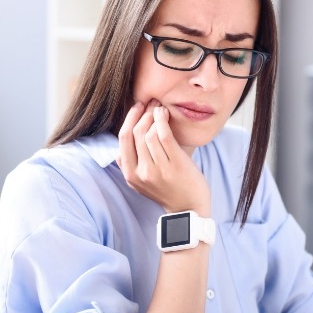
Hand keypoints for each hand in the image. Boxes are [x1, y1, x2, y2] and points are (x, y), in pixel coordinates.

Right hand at [117, 100, 210, 214]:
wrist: (189, 209)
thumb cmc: (168, 191)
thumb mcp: (142, 182)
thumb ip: (131, 164)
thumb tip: (122, 141)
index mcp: (130, 175)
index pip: (123, 139)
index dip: (129, 120)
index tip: (137, 108)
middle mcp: (141, 173)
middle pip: (135, 133)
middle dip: (142, 113)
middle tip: (151, 102)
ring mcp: (158, 169)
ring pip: (149, 133)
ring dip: (154, 115)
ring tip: (160, 108)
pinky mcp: (175, 165)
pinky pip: (164, 135)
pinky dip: (162, 120)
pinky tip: (165, 114)